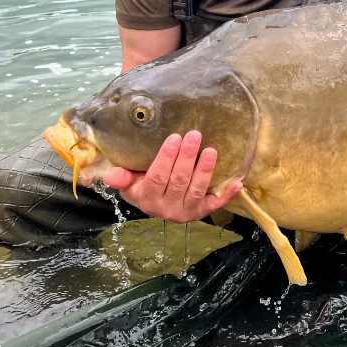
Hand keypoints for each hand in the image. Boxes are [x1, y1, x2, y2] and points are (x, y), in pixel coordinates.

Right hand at [103, 130, 241, 222]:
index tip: (174, 138)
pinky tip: (237, 184)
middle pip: (179, 181)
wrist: (157, 203)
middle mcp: (168, 209)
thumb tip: (108, 174)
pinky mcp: (203, 211)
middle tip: (194, 135)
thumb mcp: (129, 181)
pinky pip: (216, 204)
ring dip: (205, 170)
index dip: (166, 159)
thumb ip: (121, 177)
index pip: (157, 178)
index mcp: (148, 199)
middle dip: (187, 157)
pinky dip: (227, 195)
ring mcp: (187, 211)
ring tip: (211, 151)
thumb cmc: (142, 184)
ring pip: (197, 190)